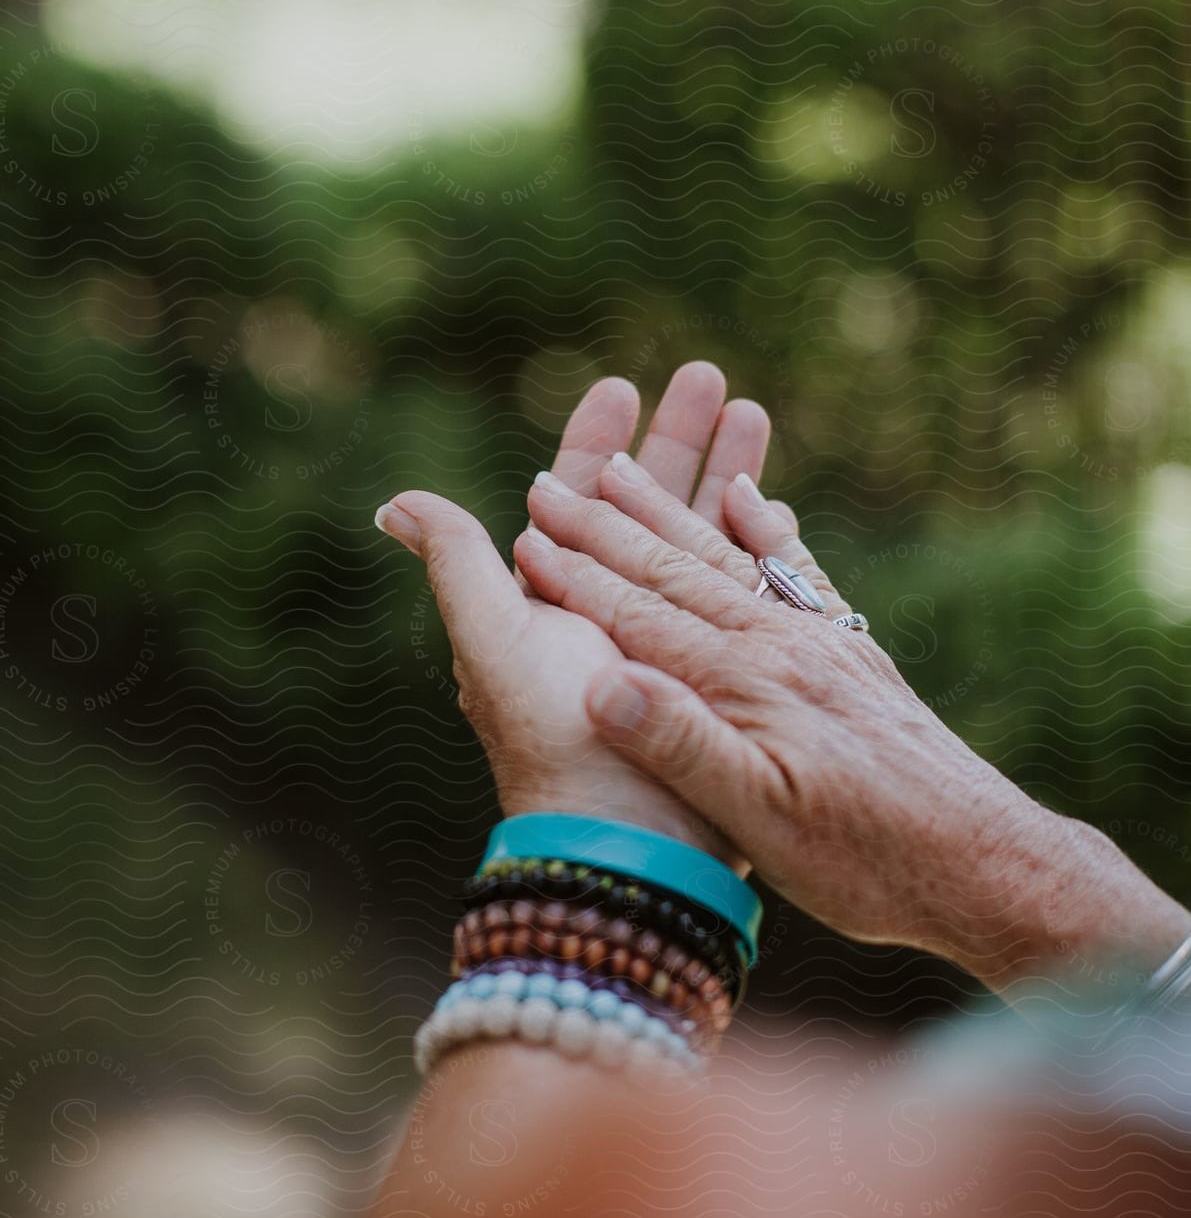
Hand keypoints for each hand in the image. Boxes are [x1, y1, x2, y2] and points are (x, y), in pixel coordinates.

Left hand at [373, 363, 774, 857]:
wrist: (630, 842)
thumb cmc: (555, 738)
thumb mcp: (495, 642)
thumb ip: (458, 564)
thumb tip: (392, 502)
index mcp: (555, 602)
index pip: (572, 500)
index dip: (593, 441)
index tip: (620, 384)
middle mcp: (610, 615)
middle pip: (644, 504)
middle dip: (676, 438)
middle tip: (709, 375)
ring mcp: (670, 641)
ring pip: (696, 535)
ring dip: (723, 473)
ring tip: (753, 409)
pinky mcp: (721, 669)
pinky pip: (738, 588)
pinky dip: (754, 541)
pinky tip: (772, 504)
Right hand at [514, 452, 1190, 1001]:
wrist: (989, 860)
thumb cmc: (871, 861)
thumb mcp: (767, 824)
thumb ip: (687, 748)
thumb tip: (604, 684)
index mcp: (745, 686)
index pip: (640, 616)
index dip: (577, 576)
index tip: (524, 534)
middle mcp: (778, 648)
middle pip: (676, 569)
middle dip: (607, 525)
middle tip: (552, 479)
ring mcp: (818, 644)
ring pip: (727, 559)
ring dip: (670, 510)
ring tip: (624, 465)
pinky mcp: (851, 655)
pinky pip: (795, 573)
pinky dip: (763, 530)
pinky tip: (753, 497)